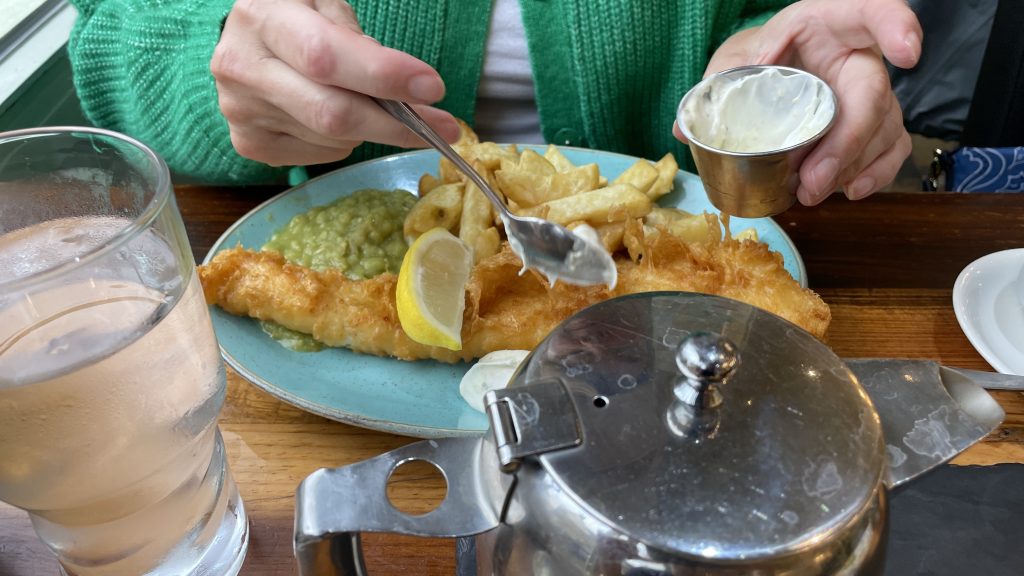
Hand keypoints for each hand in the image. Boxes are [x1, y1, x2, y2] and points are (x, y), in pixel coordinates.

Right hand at [211, 0, 458, 166]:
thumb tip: (401, 84)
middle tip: (444, 127)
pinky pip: (320, 154)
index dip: (382, 75)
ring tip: (379, 108)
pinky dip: (345, 142)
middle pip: (333, 113)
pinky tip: (341, 119)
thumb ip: (357, 37)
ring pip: (333, 139)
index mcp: (261, 18)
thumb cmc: (295, 18)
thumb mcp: (323, 3)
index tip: (432, 87)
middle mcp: (242, 67)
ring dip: (372, 129)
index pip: (326, 56)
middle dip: (397, 124)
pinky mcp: (250, 144)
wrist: (245, 41)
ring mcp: (241, 111)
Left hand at [676, 0, 921, 204]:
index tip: (908, 51)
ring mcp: (868, 91)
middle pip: (873, 94)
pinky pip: (890, 148)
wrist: (762, 76)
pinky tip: (850, 190)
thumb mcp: (730, 62)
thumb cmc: (753, 61)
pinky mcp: (872, 124)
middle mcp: (855, 55)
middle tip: (813, 180)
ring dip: (852, 167)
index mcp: (824, 23)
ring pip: (885, 127)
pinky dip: (875, 173)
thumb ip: (713, 86)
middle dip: (847, 143)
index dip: (895, 26)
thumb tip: (684, 128)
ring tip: (812, 192)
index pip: (871, 11)